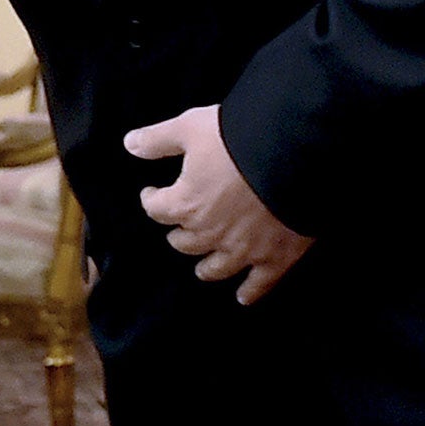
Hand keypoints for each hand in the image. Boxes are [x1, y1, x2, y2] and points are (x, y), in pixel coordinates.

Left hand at [126, 104, 313, 304]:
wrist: (296, 156)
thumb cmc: (238, 139)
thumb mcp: (190, 128)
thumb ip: (158, 140)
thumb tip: (129, 144)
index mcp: (186, 203)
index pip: (156, 209)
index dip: (152, 200)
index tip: (152, 193)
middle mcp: (210, 233)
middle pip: (184, 242)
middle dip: (179, 233)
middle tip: (181, 226)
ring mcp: (244, 250)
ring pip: (215, 267)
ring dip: (206, 267)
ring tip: (203, 267)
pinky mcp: (277, 258)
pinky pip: (260, 283)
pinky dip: (250, 292)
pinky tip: (243, 298)